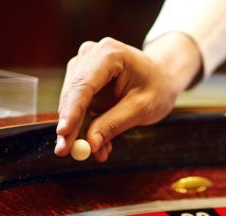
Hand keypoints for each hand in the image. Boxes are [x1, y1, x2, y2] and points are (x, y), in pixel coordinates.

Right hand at [54, 34, 200, 161]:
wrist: (162, 76)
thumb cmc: (157, 87)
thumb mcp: (142, 108)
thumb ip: (114, 124)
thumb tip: (91, 144)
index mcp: (110, 54)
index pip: (84, 85)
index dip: (72, 110)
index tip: (63, 133)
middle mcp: (91, 54)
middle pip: (72, 94)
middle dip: (69, 126)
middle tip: (64, 152)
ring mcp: (84, 65)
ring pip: (71, 103)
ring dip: (78, 129)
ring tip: (97, 150)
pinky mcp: (82, 79)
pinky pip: (78, 106)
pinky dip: (85, 125)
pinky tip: (99, 142)